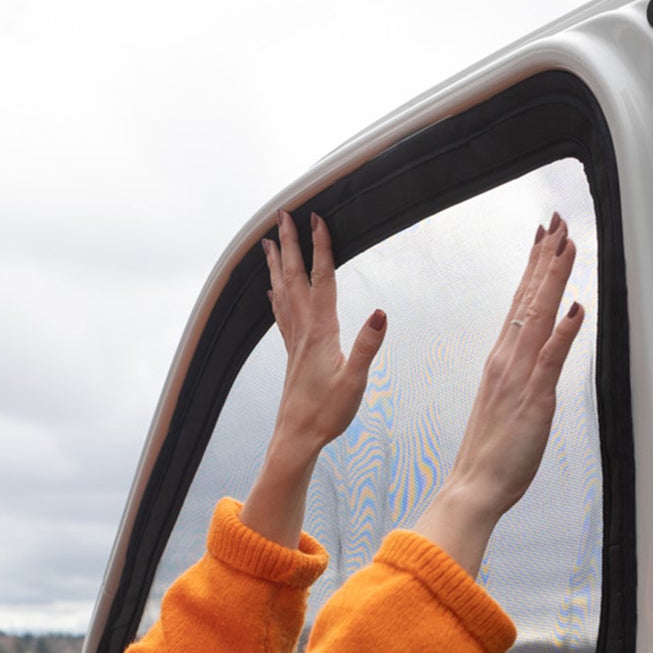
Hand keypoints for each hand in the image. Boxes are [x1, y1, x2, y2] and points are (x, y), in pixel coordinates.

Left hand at [262, 209, 385, 459]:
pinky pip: (281, 313)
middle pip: (295, 277)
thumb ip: (368, 346)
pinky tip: (271, 288)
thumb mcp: (356, 381)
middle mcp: (303, 331)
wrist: (297, 437)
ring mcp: (294, 341)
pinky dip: (276, 294)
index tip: (318, 218)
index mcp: (321, 332)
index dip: (321, 247)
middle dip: (290, 244)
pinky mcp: (292, 353)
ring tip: (269, 242)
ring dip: (277, 264)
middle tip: (283, 215)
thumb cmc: (327, 413)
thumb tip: (382, 312)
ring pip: (282, 292)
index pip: (322, 279)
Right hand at [411, 214, 585, 575]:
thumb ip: (523, 372)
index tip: (544, 237)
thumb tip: (537, 347)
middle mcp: (507, 361)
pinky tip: (575, 308)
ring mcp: (519, 378)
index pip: (520, 304)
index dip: (534, 269)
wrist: (474, 486)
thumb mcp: (508, 403)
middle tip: (556, 222)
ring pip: (537, 318)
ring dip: (552, 280)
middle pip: (527, 300)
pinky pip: (549, 360)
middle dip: (544, 259)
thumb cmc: (491, 453)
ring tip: (566, 245)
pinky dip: (562, 332)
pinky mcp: (533, 399)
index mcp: (501, 361)